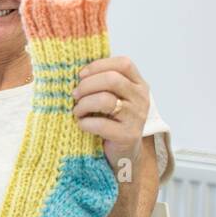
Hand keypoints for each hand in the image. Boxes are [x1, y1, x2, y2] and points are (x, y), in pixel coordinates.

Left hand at [72, 56, 150, 171]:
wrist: (123, 152)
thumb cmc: (112, 120)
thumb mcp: (112, 96)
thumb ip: (102, 82)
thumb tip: (78, 72)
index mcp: (138, 84)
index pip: (123, 63)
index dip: (99, 65)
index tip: (81, 75)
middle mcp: (141, 98)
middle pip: (112, 79)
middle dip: (87, 85)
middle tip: (75, 95)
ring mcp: (137, 117)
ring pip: (105, 100)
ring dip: (83, 104)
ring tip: (77, 111)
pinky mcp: (128, 135)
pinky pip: (101, 124)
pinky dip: (85, 123)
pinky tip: (82, 125)